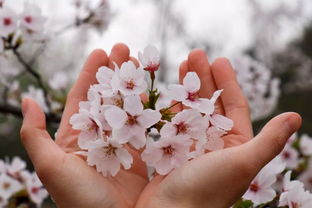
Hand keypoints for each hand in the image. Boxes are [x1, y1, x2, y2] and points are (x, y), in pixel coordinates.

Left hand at [20, 44, 148, 207]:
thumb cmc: (79, 199)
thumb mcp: (51, 167)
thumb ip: (36, 135)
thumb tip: (27, 100)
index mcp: (76, 138)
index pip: (83, 97)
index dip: (91, 74)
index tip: (101, 52)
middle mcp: (99, 138)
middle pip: (107, 98)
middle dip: (115, 73)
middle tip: (125, 50)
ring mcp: (121, 146)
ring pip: (127, 108)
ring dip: (132, 86)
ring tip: (140, 65)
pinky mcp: (140, 156)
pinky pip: (144, 128)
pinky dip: (149, 111)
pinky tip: (154, 95)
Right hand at [134, 50, 301, 207]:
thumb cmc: (208, 190)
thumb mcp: (242, 163)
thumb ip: (269, 140)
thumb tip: (295, 116)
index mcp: (234, 145)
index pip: (234, 106)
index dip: (228, 82)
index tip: (219, 60)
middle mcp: (214, 144)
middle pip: (210, 103)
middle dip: (203, 78)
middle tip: (195, 53)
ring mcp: (191, 145)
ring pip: (191, 109)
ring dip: (186, 87)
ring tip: (180, 64)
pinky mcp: (171, 149)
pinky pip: (172, 121)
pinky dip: (170, 105)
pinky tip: (166, 91)